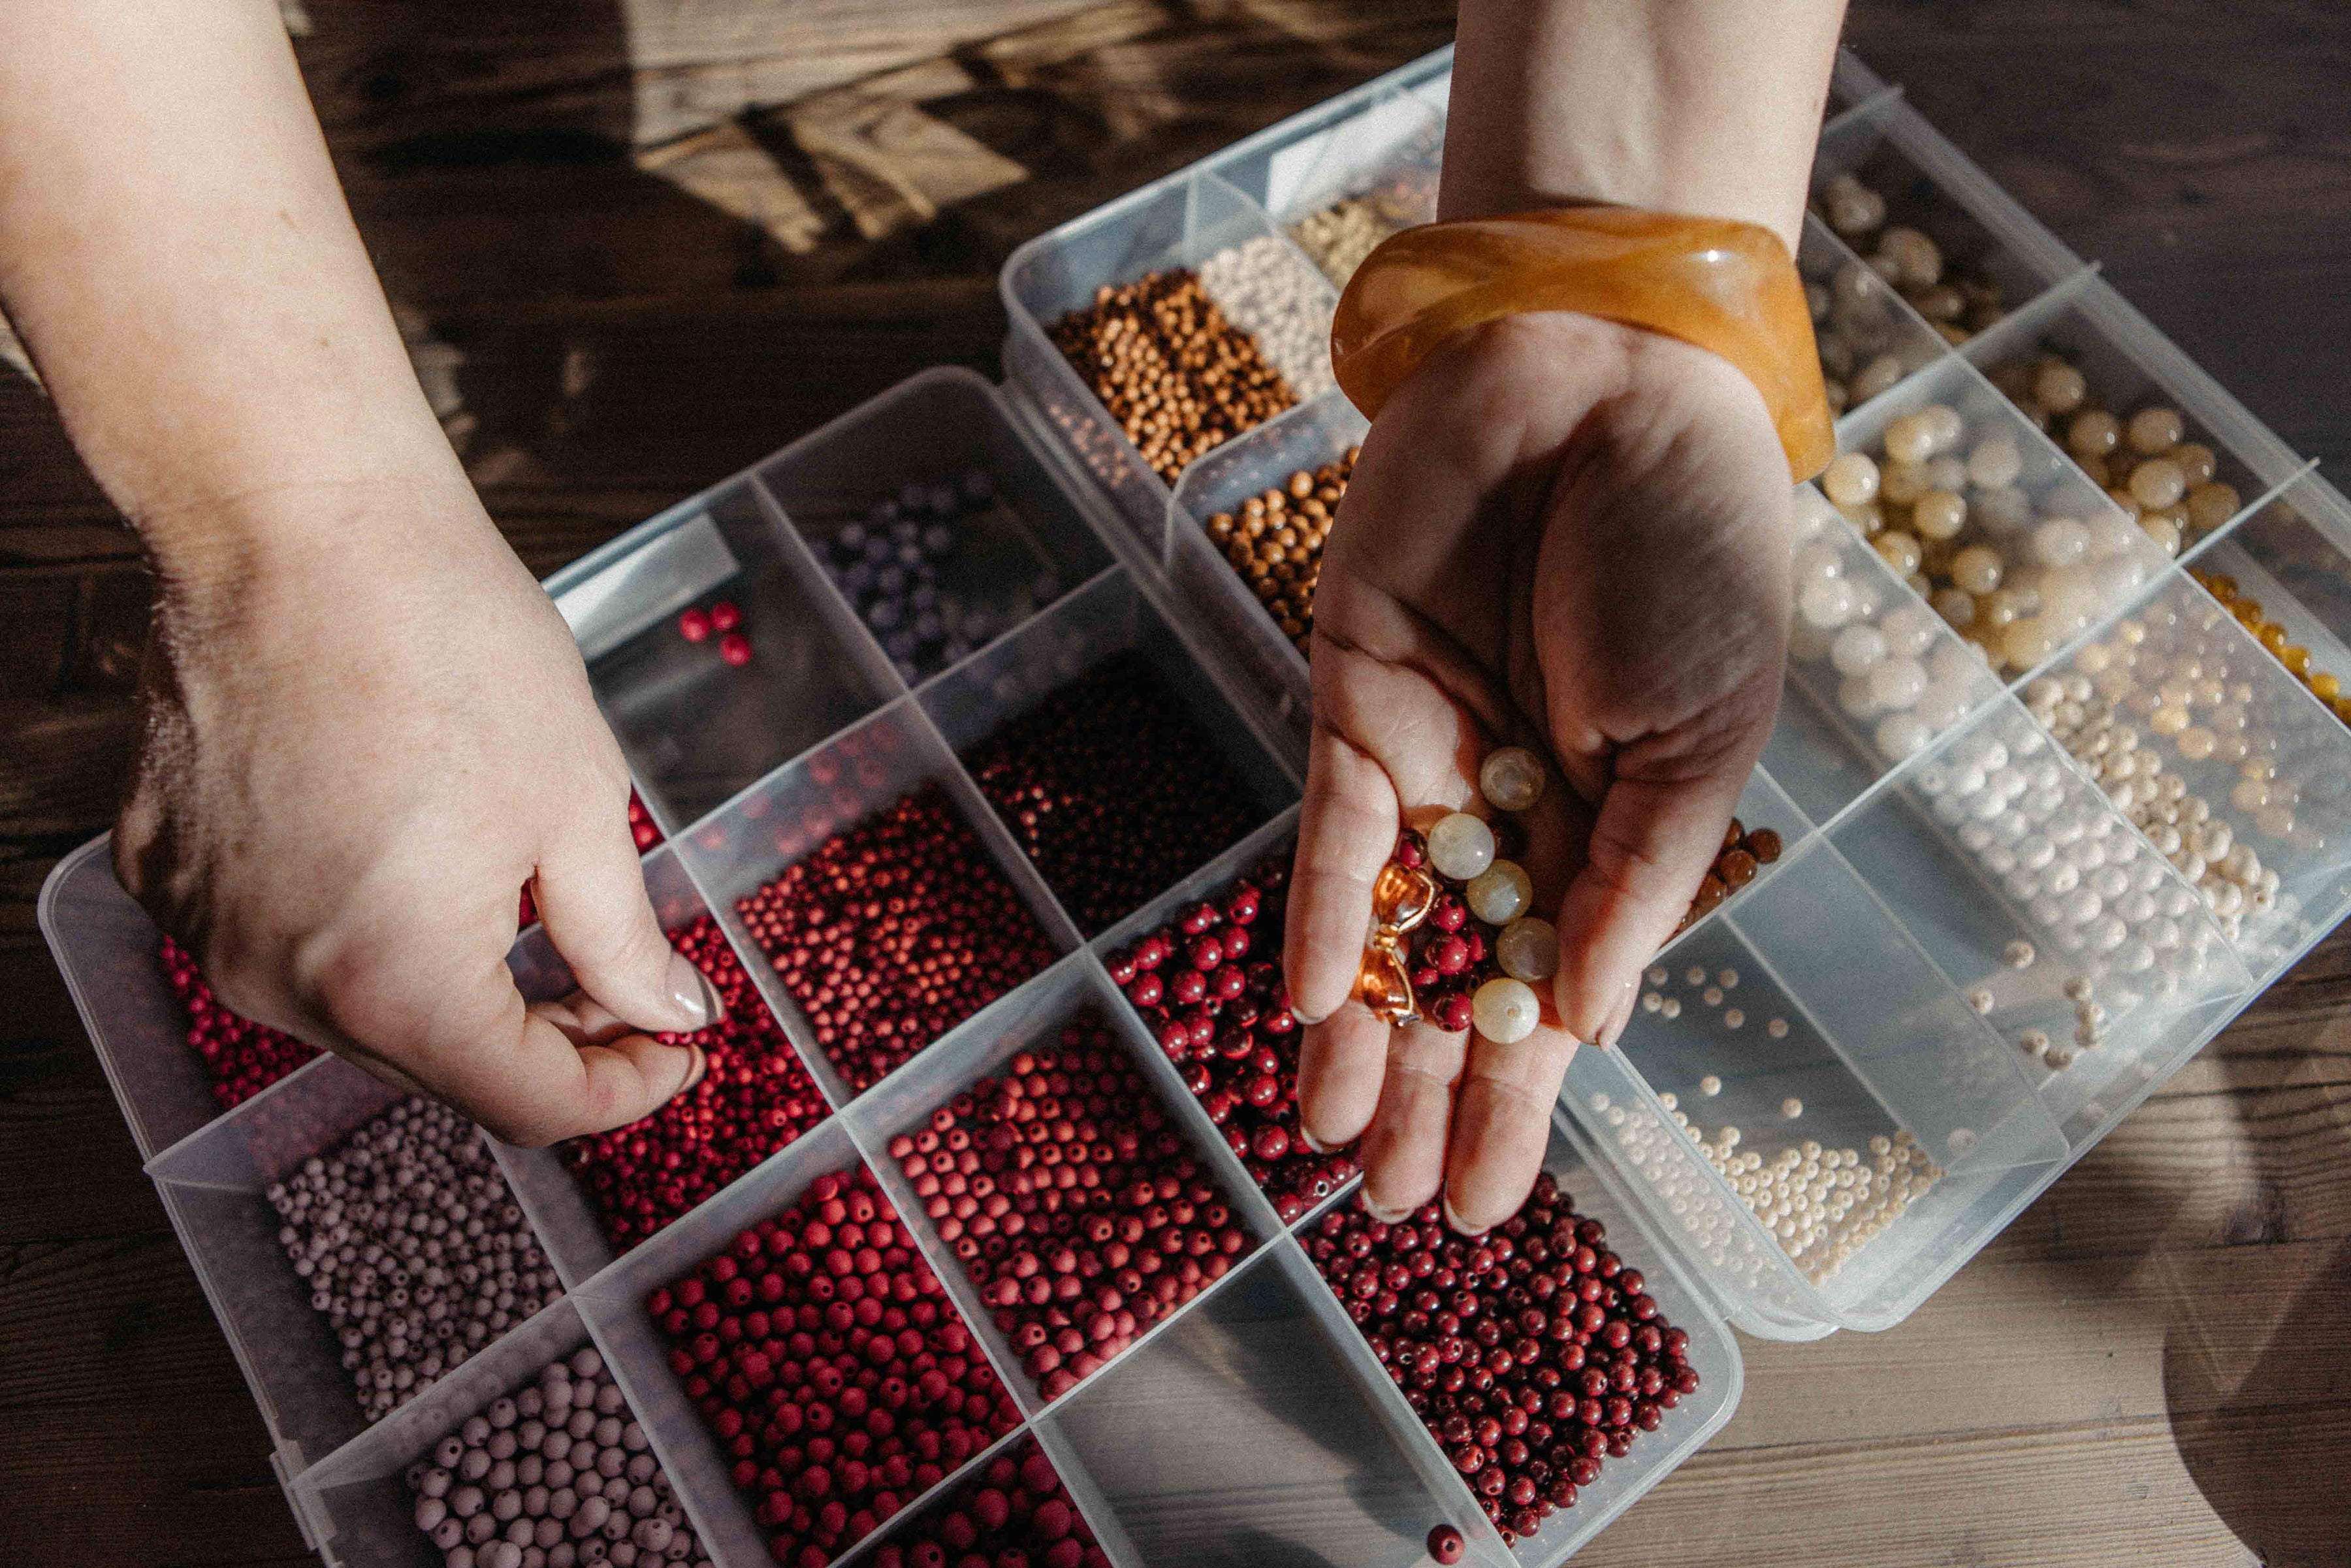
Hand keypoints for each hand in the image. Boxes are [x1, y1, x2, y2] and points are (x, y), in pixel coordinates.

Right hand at [114, 474, 721, 1145]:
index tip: (673, 1052)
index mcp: (397, 985)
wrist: (298, 523)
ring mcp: (208, 932)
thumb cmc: (450, 648)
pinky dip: (360, 927)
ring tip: (525, 914)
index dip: (620, 1090)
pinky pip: (281, 940)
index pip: (528, 1105)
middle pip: (439, 1068)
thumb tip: (665, 1014)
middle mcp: (279, 985)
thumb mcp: (579, 807)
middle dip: (545, 1042)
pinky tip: (413, 855)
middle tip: (622, 986)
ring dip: (452, 988)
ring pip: (358, 1012)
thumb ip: (620, 940)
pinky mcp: (164, 870)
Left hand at [1284, 312, 1794, 1230]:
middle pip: (1459, 984)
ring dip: (1365, 1038)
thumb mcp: (1705, 735)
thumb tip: (1589, 1019)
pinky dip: (1320, 915)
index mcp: (1614, 826)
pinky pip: (1333, 832)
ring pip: (1387, 930)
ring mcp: (1433, 763)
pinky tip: (1309, 1008)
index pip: (1559, 994)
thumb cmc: (1692, 551)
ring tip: (1340, 1151)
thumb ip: (1641, 877)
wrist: (1609, 386)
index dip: (1524, 1101)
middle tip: (1397, 1213)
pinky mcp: (1356, 703)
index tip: (1496, 1205)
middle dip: (1433, 1096)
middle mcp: (1514, 812)